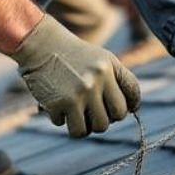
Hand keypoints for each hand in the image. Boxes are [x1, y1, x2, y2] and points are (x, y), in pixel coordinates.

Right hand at [8, 15, 140, 137]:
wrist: (40, 45)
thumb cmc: (73, 55)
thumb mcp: (100, 58)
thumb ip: (118, 79)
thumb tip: (134, 109)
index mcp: (108, 68)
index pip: (132, 94)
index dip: (129, 105)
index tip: (116, 107)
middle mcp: (96, 81)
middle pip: (116, 117)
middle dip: (106, 117)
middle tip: (93, 112)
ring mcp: (78, 93)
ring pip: (95, 128)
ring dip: (87, 126)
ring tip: (77, 115)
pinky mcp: (59, 104)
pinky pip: (70, 127)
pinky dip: (63, 120)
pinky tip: (58, 106)